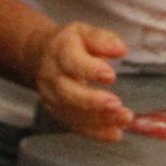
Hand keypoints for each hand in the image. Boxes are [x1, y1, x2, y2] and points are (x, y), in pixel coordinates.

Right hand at [30, 23, 130, 140]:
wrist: (41, 56)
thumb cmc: (68, 45)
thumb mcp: (84, 32)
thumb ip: (102, 40)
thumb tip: (120, 49)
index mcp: (60, 53)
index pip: (72, 62)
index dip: (90, 70)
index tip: (110, 75)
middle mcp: (52, 77)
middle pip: (69, 93)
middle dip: (94, 102)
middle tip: (117, 105)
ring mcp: (53, 98)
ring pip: (73, 113)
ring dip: (100, 120)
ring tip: (124, 119)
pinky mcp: (58, 112)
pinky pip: (75, 126)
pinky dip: (96, 132)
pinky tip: (114, 132)